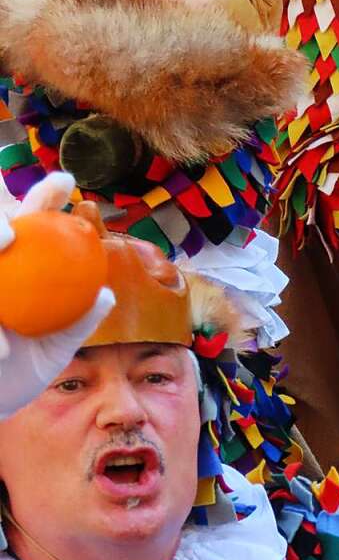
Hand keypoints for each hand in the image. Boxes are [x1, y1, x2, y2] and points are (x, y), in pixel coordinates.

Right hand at [0, 173, 114, 417]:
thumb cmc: (15, 377)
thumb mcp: (53, 351)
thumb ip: (76, 322)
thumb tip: (107, 296)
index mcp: (19, 266)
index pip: (34, 219)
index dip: (46, 194)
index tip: (66, 182)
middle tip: (15, 233)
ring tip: (6, 242)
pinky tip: (0, 339)